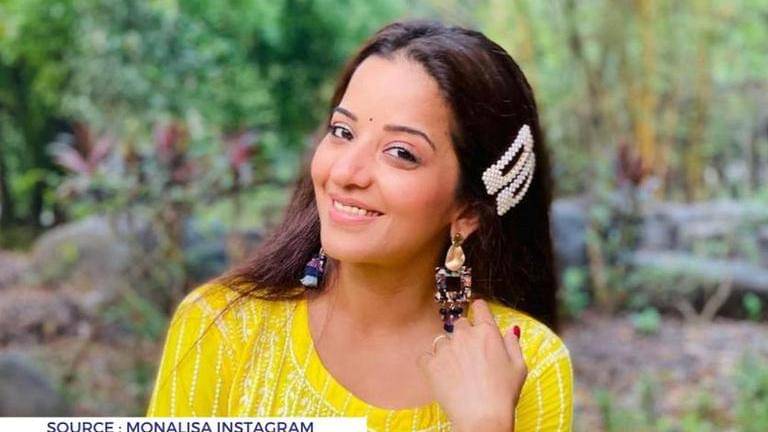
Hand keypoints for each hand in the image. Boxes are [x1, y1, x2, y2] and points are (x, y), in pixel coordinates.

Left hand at [417, 299, 526, 431]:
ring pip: (442, 340)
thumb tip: (510, 329)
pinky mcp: (431, 365)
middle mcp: (464, 335)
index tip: (478, 316)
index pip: (479, 307)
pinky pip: (426, 356)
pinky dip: (431, 363)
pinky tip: (441, 374)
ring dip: (448, 350)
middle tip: (471, 356)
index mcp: (487, 332)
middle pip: (460, 324)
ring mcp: (445, 349)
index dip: (479, 311)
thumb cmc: (503, 394)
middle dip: (465, 335)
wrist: (482, 418)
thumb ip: (513, 343)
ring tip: (457, 370)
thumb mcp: (519, 367)